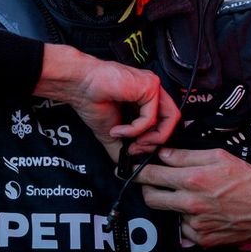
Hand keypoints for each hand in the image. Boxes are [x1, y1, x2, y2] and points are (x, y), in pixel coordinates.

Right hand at [34, 43, 179, 159]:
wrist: (79, 86)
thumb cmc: (92, 101)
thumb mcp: (111, 132)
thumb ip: (123, 147)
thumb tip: (127, 165)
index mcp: (147, 99)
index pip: (165, 123)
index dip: (153, 141)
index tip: (133, 150)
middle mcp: (153, 91)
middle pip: (172, 122)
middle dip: (154, 143)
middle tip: (134, 150)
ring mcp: (153, 87)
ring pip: (169, 120)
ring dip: (149, 139)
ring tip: (130, 143)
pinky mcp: (150, 86)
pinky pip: (151, 118)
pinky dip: (135, 130)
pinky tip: (118, 129)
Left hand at [136, 147, 250, 248]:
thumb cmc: (249, 181)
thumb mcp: (219, 156)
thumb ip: (187, 155)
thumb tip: (165, 153)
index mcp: (193, 179)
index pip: (152, 175)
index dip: (138, 171)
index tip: (134, 168)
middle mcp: (190, 203)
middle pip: (151, 198)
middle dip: (147, 188)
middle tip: (153, 182)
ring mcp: (195, 224)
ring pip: (169, 213)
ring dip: (172, 204)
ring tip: (189, 196)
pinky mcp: (202, 239)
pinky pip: (184, 230)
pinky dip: (188, 220)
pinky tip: (202, 211)